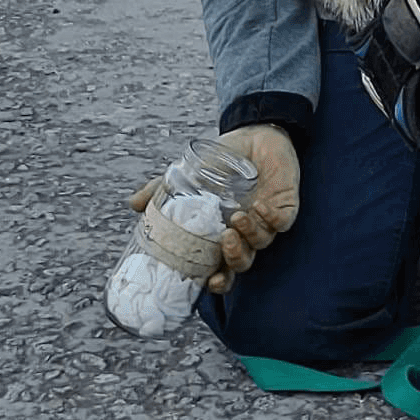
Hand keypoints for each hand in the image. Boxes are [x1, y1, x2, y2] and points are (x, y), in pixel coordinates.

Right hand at [127, 124, 300, 295]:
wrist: (253, 136)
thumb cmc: (220, 163)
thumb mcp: (187, 177)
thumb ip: (161, 191)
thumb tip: (133, 204)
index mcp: (220, 236)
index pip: (221, 269)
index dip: (218, 282)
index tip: (210, 283)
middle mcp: (245, 234)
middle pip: (243, 262)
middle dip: (235, 260)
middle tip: (225, 243)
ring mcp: (267, 221)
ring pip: (262, 242)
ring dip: (250, 235)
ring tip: (237, 218)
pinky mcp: (286, 205)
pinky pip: (283, 222)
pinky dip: (273, 219)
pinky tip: (260, 206)